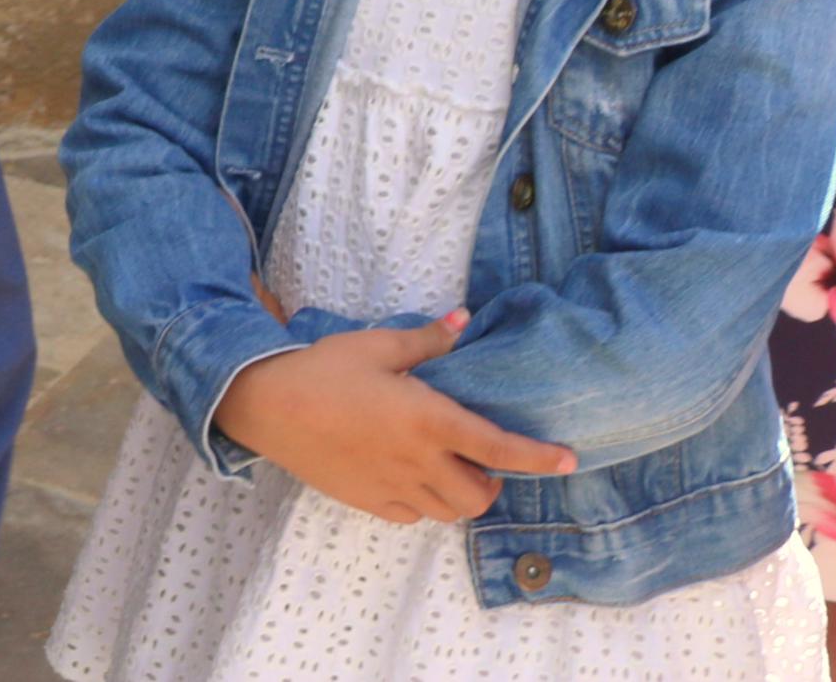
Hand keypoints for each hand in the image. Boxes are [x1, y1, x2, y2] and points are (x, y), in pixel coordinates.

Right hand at [210, 315, 576, 524]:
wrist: (266, 405)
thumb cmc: (324, 369)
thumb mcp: (377, 344)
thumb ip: (426, 341)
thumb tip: (463, 320)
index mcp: (428, 420)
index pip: (498, 448)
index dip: (538, 457)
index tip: (569, 460)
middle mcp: (418, 462)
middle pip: (478, 495)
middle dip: (490, 481)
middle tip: (477, 455)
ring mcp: (392, 488)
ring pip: (447, 511)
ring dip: (457, 493)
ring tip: (444, 464)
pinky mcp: (368, 501)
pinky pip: (411, 515)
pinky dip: (422, 501)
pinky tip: (407, 475)